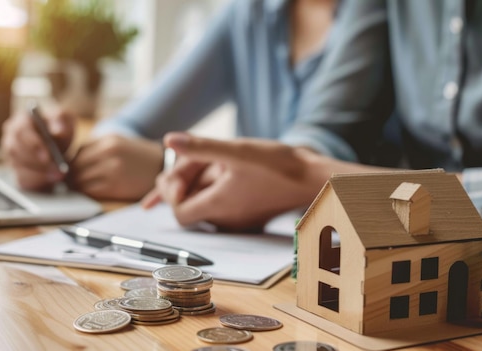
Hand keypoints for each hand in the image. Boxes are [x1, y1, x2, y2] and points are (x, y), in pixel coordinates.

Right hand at [1, 107, 73, 190]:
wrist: (57, 137)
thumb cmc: (57, 124)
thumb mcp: (63, 118)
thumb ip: (61, 120)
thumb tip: (58, 132)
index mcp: (21, 121)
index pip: (21, 132)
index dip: (33, 145)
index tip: (47, 157)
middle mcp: (12, 138)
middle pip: (16, 152)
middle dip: (37, 164)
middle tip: (57, 171)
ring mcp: (12, 155)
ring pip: (18, 168)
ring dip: (38, 175)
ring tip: (58, 177)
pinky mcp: (18, 169)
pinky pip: (22, 180)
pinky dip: (37, 183)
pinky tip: (51, 182)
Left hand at [68, 134, 162, 200]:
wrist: (164, 167)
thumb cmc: (140, 157)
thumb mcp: (119, 142)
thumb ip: (95, 148)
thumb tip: (69, 162)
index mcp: (107, 140)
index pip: (75, 153)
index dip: (69, 164)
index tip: (70, 171)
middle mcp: (108, 152)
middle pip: (74, 166)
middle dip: (70, 176)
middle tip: (71, 182)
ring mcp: (112, 169)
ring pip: (79, 179)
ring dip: (76, 185)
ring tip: (80, 188)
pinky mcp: (116, 186)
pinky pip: (90, 191)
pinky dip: (86, 193)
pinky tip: (91, 192)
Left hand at [141, 132, 331, 230]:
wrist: (313, 178)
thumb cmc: (278, 165)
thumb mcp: (237, 150)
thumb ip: (201, 147)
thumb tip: (168, 140)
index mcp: (219, 206)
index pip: (179, 212)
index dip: (171, 193)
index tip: (178, 170)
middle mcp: (227, 220)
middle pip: (191, 206)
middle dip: (186, 181)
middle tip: (194, 157)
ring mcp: (238, 220)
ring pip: (206, 203)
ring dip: (201, 181)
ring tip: (213, 159)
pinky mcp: (249, 216)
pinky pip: (222, 205)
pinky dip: (216, 188)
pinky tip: (224, 169)